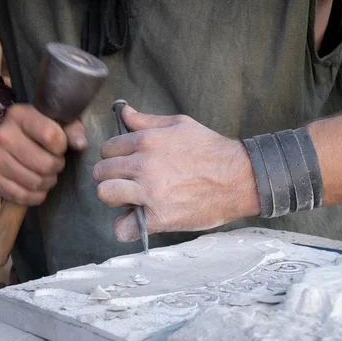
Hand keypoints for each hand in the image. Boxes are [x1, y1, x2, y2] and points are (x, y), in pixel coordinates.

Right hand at [0, 104, 86, 204]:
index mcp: (20, 115)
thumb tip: (80, 145)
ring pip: (35, 182)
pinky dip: (35, 195)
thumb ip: (71, 129)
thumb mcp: (54, 120)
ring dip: (47, 182)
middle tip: (55, 163)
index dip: (62, 147)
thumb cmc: (33, 128)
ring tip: (46, 174)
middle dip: (57, 167)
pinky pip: (22, 196)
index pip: (51, 136)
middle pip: (45, 164)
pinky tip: (36, 186)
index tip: (60, 147)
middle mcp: (2, 135)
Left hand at [93, 105, 260, 241]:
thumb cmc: (212, 150)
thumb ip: (147, 120)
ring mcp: (150, 192)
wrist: (240, 178)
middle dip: (112, 176)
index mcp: (147, 141)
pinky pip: (124, 228)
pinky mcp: (159, 217)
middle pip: (101, 172)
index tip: (126, 164)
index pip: (108, 148)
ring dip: (115, 198)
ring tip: (132, 198)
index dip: (115, 156)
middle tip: (129, 181)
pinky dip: (127, 228)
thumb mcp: (180, 125)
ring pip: (106, 194)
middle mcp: (144, 165)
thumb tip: (123, 112)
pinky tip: (138, 221)